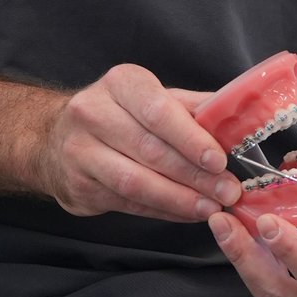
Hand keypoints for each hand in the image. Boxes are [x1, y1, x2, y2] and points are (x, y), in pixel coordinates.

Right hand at [35, 63, 242, 222]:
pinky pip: (127, 202)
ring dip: (179, 199)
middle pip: (151, 150)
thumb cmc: (119, 115)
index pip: (158, 111)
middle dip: (195, 175)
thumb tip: (240, 120)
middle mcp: (93, 113)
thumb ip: (193, 108)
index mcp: (120, 84)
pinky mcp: (77, 186)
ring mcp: (80, 151)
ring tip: (210, 207)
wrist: (55, 138)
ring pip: (136, 181)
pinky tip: (186, 213)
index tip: (219, 160)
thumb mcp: (153, 99)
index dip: (190, 138)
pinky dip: (162, 211)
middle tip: (227, 191)